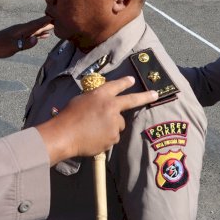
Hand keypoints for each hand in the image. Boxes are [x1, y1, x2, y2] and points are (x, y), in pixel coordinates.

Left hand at [0, 16, 53, 58]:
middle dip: (47, 23)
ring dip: (44, 29)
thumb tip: (36, 40)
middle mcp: (21, 29)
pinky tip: (42, 36)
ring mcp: (20, 33)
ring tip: (53, 28)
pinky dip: (38, 35)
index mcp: (21, 29)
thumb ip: (24, 44)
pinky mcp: (18, 38)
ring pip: (34, 30)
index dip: (45, 21)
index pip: (36, 24)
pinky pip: (31, 35)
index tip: (55, 17)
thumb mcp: (12, 46)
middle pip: (37, 25)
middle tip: (59, 21)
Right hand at [36, 76, 156, 165]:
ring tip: (93, 130)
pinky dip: (105, 139)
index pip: (116, 85)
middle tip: (155, 94)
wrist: (64, 135)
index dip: (124, 82)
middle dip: (145, 96)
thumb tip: (101, 105)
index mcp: (100, 95)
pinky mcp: (113, 137)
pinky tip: (93, 138)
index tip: (131, 80)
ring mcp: (114, 122)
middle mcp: (110, 106)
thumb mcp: (80, 101)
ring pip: (119, 124)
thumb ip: (94, 101)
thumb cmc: (67, 118)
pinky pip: (112, 137)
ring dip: (111, 127)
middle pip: (131, 101)